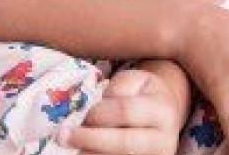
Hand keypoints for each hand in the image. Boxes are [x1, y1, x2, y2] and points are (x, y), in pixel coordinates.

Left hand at [60, 67, 189, 154]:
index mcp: (162, 110)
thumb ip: (115, 91)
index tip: (78, 115)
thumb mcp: (132, 80)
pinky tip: (83, 152)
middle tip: (63, 137)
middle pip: (125, 143)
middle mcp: (165, 139)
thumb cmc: (142, 93)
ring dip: (92, 153)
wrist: (165, 113)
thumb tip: (91, 114)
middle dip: (90, 140)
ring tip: (72, 147)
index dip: (98, 113)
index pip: (125, 111)